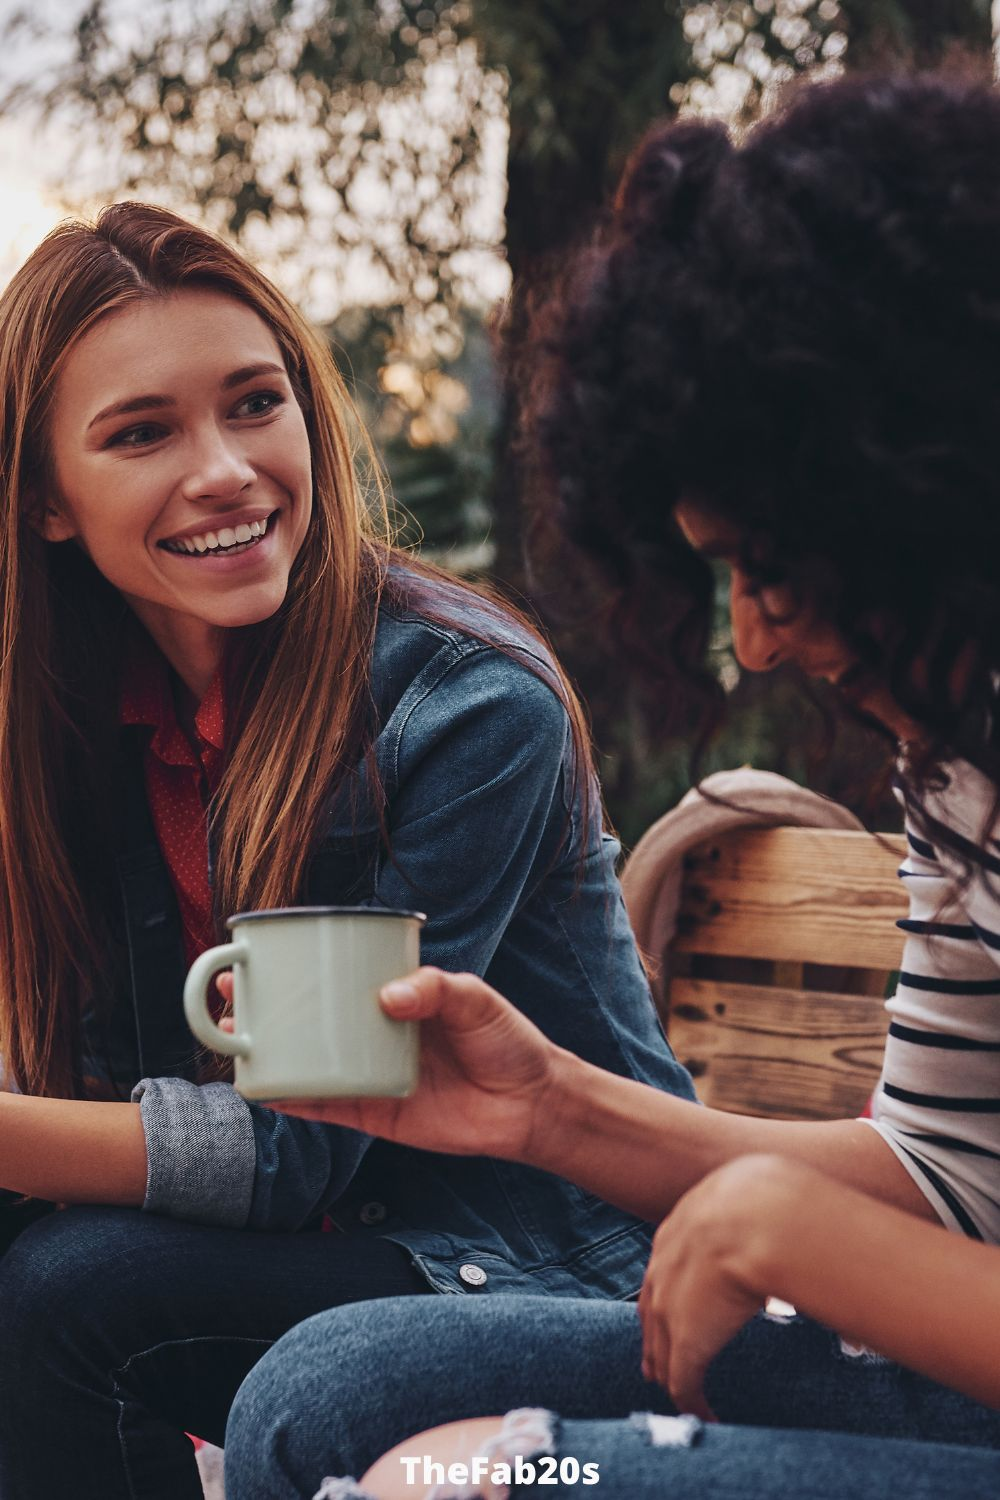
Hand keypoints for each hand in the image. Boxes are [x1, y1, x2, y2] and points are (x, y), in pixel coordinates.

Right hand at [218, 967, 560, 1161]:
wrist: (531, 1105)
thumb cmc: (507, 1042)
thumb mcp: (475, 1000)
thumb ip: (435, 989)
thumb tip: (386, 998)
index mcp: (392, 997)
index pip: (335, 976)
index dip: (293, 965)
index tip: (255, 953)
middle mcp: (372, 1033)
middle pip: (306, 1018)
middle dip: (262, 1007)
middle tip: (229, 996)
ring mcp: (368, 1073)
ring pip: (305, 1062)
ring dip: (264, 1052)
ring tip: (230, 1038)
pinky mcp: (373, 1113)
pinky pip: (323, 1107)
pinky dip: (290, 1099)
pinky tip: (259, 1090)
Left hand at [639, 1154, 808, 1419]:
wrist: (758, 1218)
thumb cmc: (769, 1202)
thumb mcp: (752, 1198)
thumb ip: (758, 1210)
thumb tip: (792, 1208)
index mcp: (676, 1233)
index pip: (661, 1273)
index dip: (663, 1297)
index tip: (663, 1315)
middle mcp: (663, 1270)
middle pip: (651, 1313)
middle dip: (655, 1341)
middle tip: (655, 1369)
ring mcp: (669, 1308)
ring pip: (662, 1351)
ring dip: (670, 1374)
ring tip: (678, 1395)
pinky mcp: (686, 1343)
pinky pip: (683, 1382)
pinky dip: (693, 1403)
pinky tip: (706, 1417)